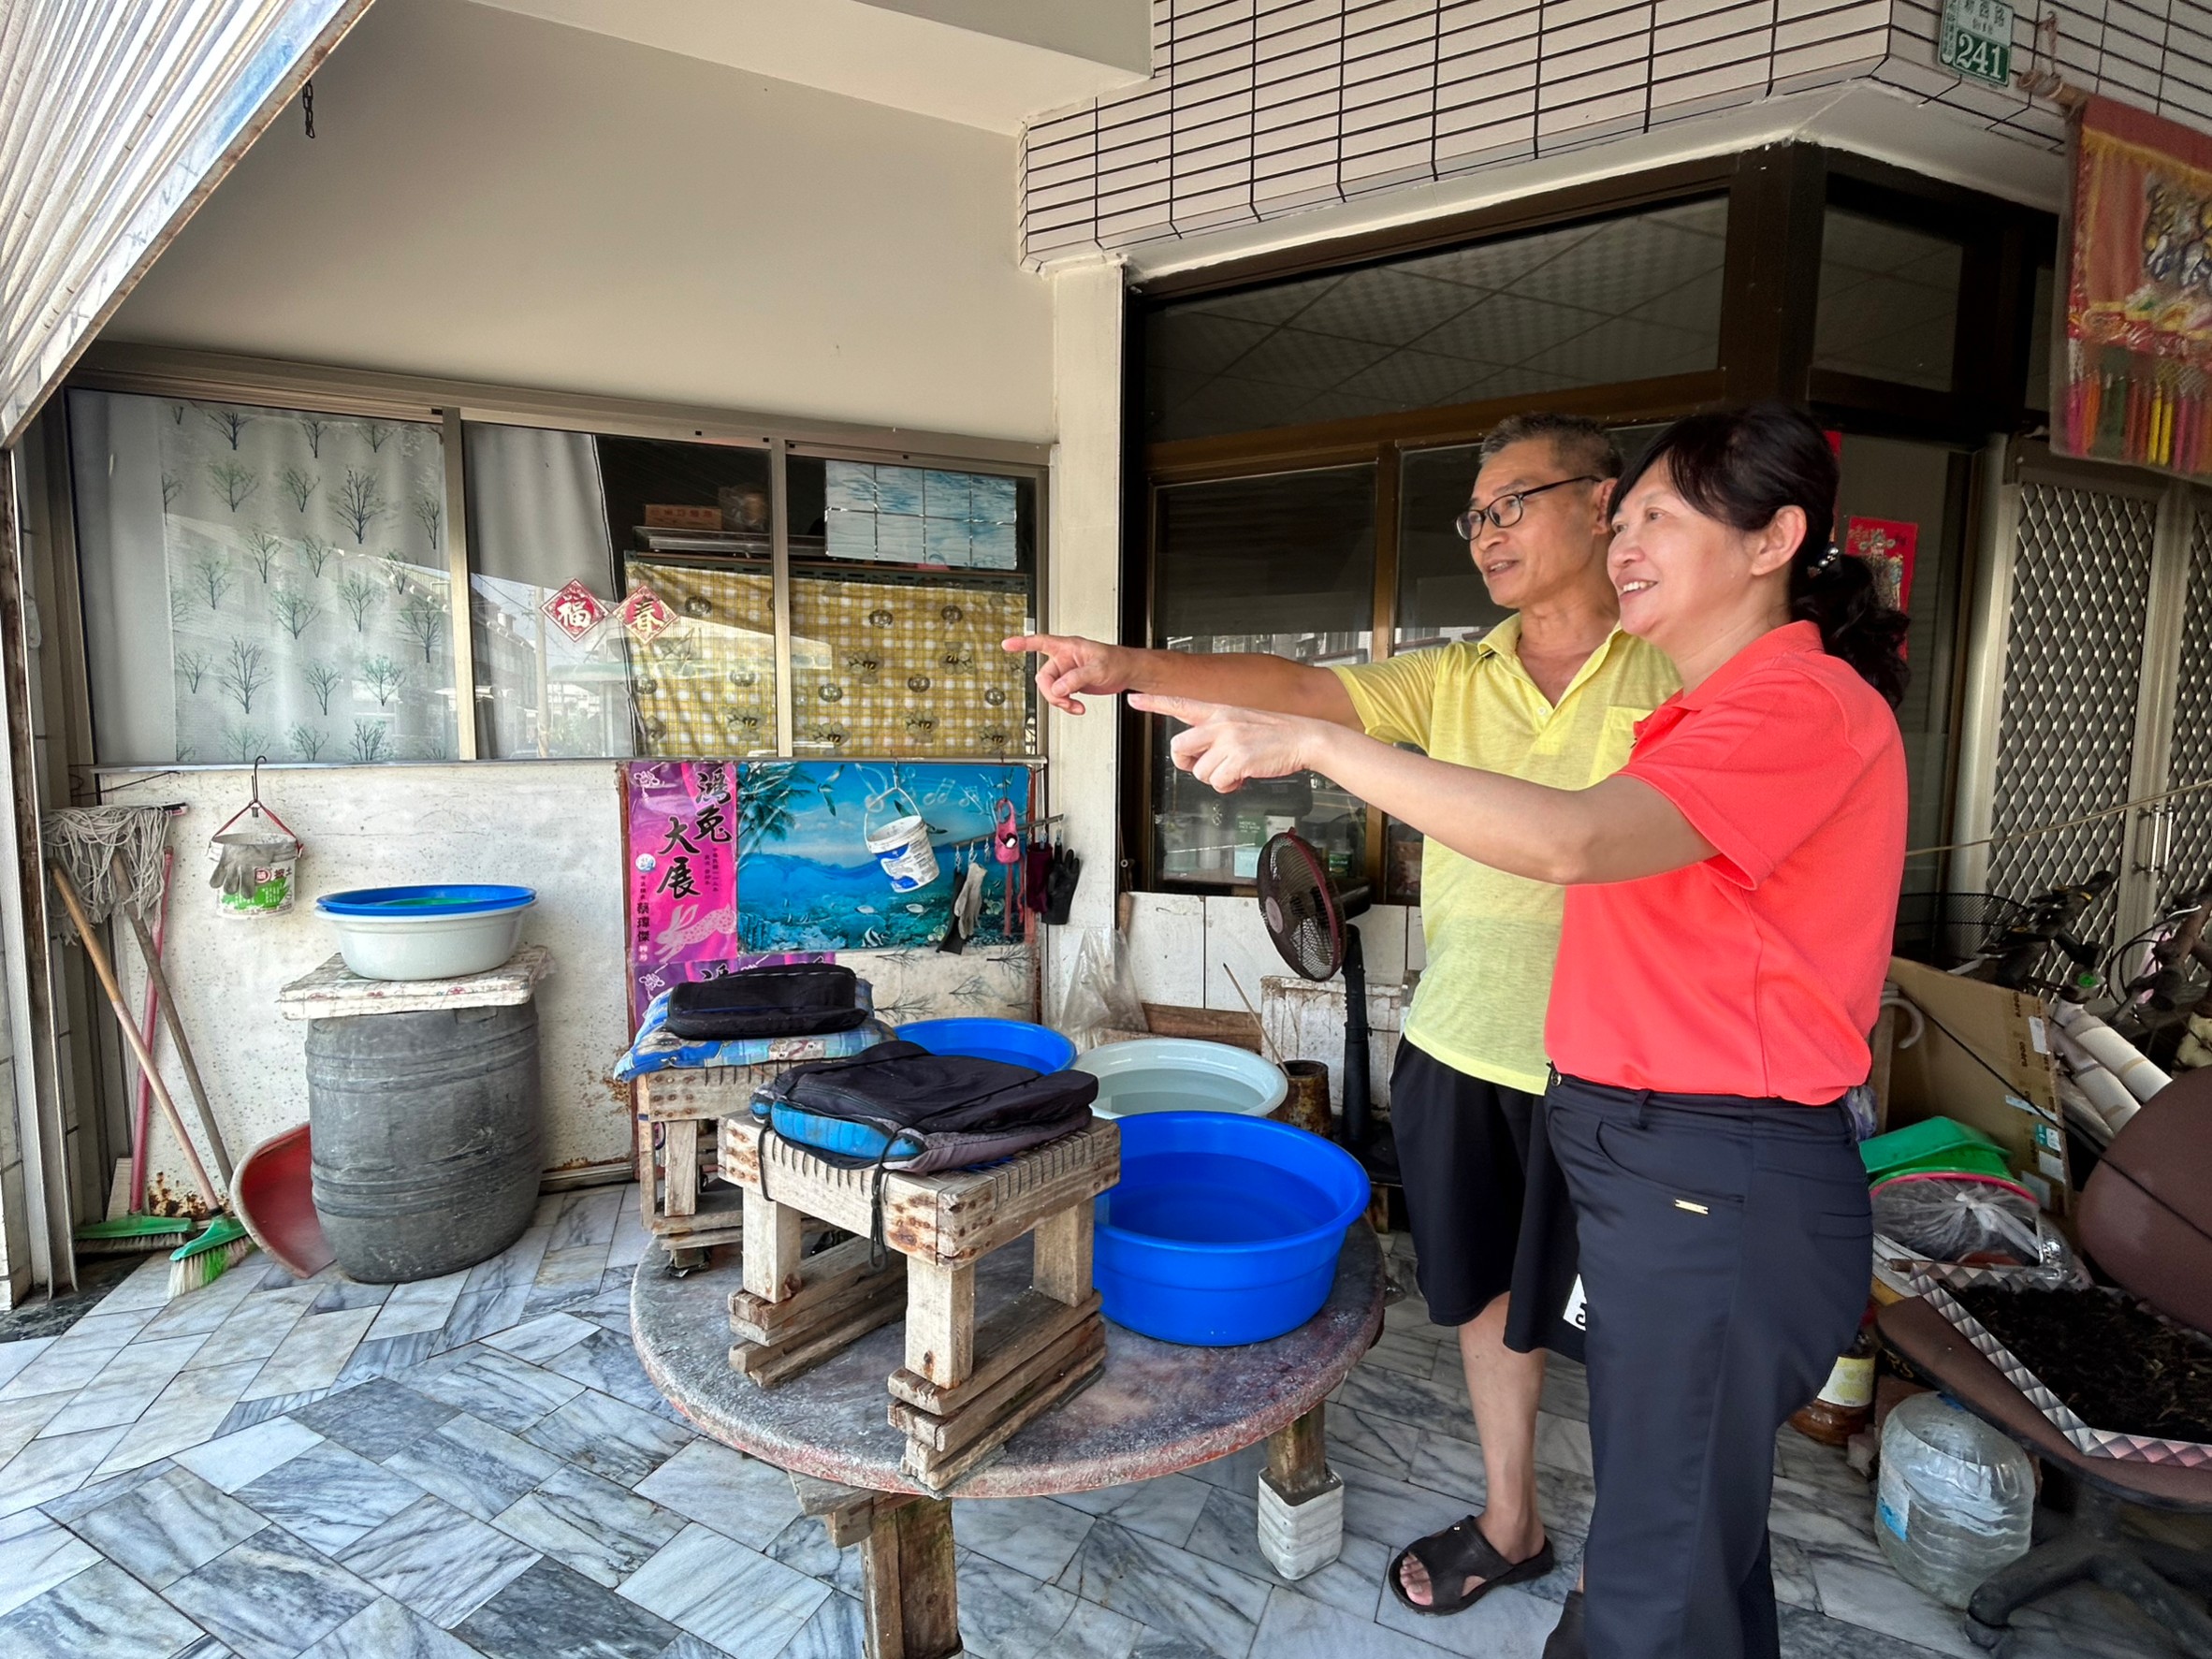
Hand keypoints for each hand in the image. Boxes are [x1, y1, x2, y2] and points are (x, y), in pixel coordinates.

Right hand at [1001, 633, 1128, 714]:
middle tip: (1066, 701)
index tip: (1007, 645)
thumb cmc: (1117, 661)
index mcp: (1068, 647)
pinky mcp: (1071, 684)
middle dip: (1052, 693)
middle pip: (1044, 677)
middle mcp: (1064, 659)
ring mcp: (1066, 672)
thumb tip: (1058, 688)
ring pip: (1051, 689)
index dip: (1022, 643)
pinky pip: (1060, 696)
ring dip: (1060, 701)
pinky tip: (1077, 706)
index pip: (1041, 642)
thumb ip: (1076, 678)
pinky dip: (1066, 704)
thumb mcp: (1098, 669)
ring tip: (1075, 706)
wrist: (1127, 672)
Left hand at [1129, 694, 1329, 792]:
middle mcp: (1219, 723)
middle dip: (1188, 763)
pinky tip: (1243, 776)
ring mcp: (1228, 741)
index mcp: (1219, 711)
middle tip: (1207, 766)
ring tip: (1236, 770)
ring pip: (1199, 771)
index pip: (1180, 703)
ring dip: (1216, 777)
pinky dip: (1229, 786)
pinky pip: (1217, 782)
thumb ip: (1217, 733)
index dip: (1153, 702)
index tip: (1133, 699)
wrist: (1304, 737)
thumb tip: (1200, 756)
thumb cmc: (1274, 733)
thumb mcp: (1242, 722)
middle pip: (1178, 747)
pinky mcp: (1237, 759)